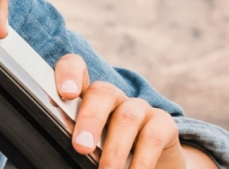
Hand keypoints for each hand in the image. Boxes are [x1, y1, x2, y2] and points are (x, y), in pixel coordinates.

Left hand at [54, 54, 200, 168]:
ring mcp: (140, 108)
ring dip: (115, 147)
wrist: (152, 166)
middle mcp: (114, 98)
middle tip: (81, 147)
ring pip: (127, 117)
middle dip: (90, 119)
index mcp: (87, 99)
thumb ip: (78, 138)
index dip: (69, 74)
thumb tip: (65, 146)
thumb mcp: (90, 145)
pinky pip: (153, 137)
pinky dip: (142, 159)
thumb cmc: (109, 154)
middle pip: (101, 93)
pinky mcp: (164, 123)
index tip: (65, 94)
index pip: (76, 68)